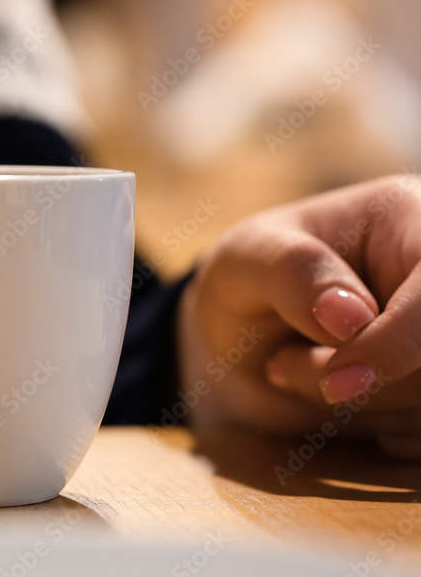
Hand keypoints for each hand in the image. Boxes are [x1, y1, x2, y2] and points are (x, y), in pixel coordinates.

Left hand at [177, 174, 420, 457]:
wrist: (243, 332)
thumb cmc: (246, 277)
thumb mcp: (246, 259)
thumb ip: (293, 273)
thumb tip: (351, 315)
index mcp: (410, 219)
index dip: (400, 341)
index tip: (339, 381)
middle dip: (368, 381)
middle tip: (285, 363)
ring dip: (357, 406)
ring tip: (293, 365)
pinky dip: (371, 428)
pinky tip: (328, 397)